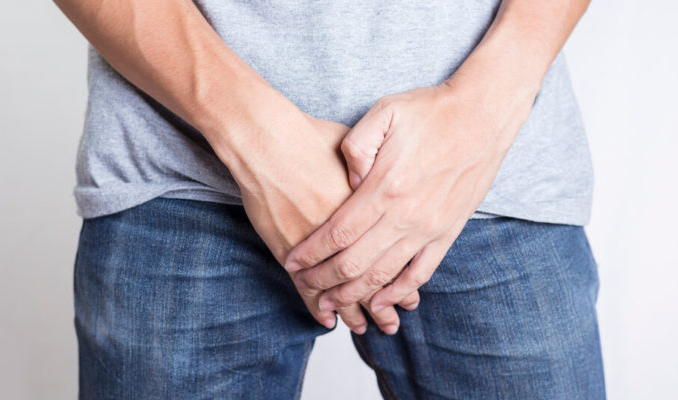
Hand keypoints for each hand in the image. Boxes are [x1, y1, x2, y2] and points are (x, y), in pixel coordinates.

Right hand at [224, 102, 417, 333]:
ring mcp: (317, 247)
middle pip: (372, 280)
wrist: (268, 141)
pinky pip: (305, 288)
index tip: (409, 299)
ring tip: (365, 328)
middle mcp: (350, 234)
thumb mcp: (358, 145)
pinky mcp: (289, 251)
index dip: (402, 283)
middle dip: (382, 306)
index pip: (393, 259)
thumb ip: (375, 167)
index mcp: (372, 210)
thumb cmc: (310, 137)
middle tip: (391, 326)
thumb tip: (382, 179)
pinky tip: (325, 319)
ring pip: (341, 288)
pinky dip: (315, 305)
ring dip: (353, 311)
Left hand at [285, 74, 534, 314]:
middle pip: (355, 262)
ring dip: (353, 294)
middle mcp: (406, 215)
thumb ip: (356, 146)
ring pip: (383, 275)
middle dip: (323, 280)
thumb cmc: (431, 112)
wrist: (483, 117)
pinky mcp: (447, 233)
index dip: (312, 252)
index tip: (293, 262)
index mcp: (386, 186)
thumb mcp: (384, 113)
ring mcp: (429, 228)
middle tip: (303, 286)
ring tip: (330, 303)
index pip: (338, 233)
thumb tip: (347, 183)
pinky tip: (379, 301)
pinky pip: (420, 273)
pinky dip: (397, 292)